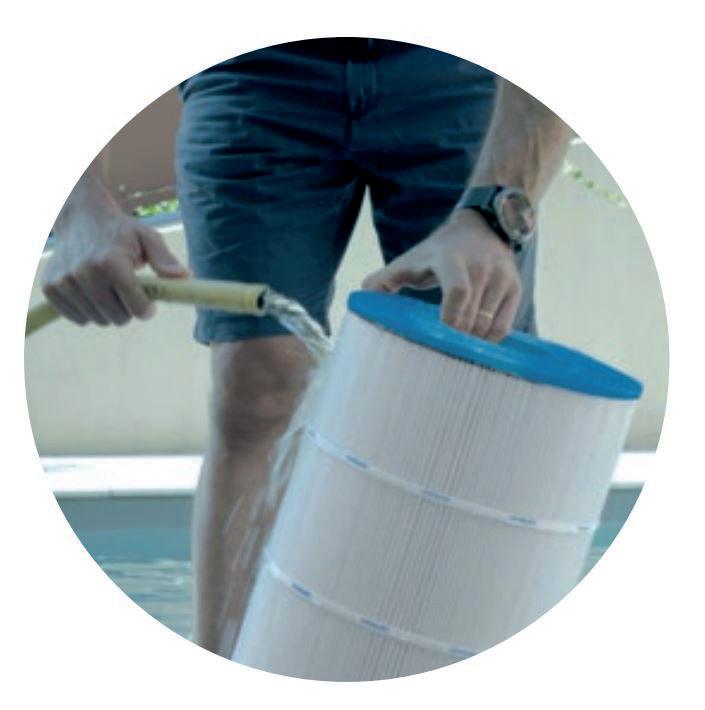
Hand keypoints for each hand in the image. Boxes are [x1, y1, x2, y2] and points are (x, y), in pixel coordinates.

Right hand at [42, 210, 187, 325]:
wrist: (80, 217)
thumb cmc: (121, 231)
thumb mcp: (148, 238)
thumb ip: (165, 260)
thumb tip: (185, 277)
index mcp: (111, 262)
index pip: (138, 308)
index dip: (147, 308)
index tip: (149, 300)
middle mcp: (84, 273)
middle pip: (118, 318)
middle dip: (127, 308)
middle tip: (126, 288)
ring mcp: (64, 281)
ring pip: (97, 320)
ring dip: (108, 309)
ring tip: (108, 285)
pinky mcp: (50, 288)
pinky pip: (77, 318)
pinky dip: (88, 310)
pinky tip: (91, 290)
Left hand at [363, 209, 521, 341]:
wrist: (481, 228)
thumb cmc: (436, 253)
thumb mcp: (409, 261)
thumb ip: (383, 280)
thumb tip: (361, 300)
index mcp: (450, 260)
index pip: (457, 291)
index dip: (450, 319)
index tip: (439, 338)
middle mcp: (480, 266)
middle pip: (471, 317)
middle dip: (457, 340)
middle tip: (442, 356)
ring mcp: (501, 277)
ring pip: (488, 326)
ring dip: (471, 344)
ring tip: (456, 353)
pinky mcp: (515, 288)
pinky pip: (503, 326)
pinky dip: (489, 341)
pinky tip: (474, 346)